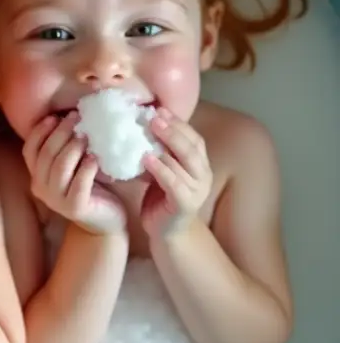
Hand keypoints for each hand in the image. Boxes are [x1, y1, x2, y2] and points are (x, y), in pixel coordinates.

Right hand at [23, 113, 126, 234]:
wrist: (106, 222)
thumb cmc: (91, 189)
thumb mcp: (73, 168)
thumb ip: (65, 151)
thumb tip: (69, 118)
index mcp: (37, 177)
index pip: (29, 150)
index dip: (40, 132)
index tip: (55, 117)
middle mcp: (41, 189)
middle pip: (46, 155)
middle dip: (60, 133)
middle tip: (76, 118)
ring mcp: (56, 200)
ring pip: (60, 167)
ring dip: (73, 147)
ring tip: (87, 136)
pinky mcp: (75, 208)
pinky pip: (79, 183)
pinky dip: (87, 168)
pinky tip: (95, 158)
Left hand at [140, 109, 211, 237]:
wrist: (167, 232)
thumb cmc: (161, 198)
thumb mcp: (161, 171)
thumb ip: (159, 152)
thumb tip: (139, 127)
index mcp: (199, 165)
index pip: (194, 138)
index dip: (179, 123)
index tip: (159, 109)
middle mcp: (203, 175)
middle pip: (191, 147)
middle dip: (173, 129)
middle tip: (153, 116)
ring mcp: (196, 190)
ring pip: (183, 163)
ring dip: (166, 145)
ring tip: (149, 130)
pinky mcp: (185, 204)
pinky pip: (173, 183)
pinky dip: (160, 169)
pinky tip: (146, 158)